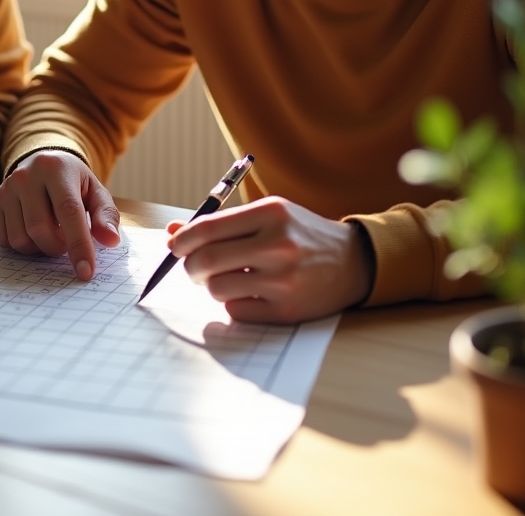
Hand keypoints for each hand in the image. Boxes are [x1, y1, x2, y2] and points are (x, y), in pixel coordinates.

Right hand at [0, 151, 120, 280]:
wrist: (43, 162)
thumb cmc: (73, 182)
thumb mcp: (95, 192)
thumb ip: (106, 215)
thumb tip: (110, 240)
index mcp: (56, 168)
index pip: (68, 211)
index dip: (78, 244)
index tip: (86, 272)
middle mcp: (27, 175)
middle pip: (40, 229)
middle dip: (56, 247)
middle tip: (66, 242)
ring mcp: (7, 187)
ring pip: (20, 238)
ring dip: (39, 248)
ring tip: (51, 233)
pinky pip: (4, 239)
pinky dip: (22, 245)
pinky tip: (32, 231)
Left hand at [167, 196, 373, 322]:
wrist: (352, 261)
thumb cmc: (298, 234)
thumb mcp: (265, 215)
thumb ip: (220, 223)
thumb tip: (172, 233)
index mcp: (270, 213)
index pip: (207, 229)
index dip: (182, 240)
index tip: (175, 246)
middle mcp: (277, 245)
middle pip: (207, 260)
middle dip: (190, 266)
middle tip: (194, 267)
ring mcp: (283, 280)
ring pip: (217, 288)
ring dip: (212, 285)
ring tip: (226, 277)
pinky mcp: (287, 310)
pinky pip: (236, 310)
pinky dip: (233, 302)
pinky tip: (248, 292)